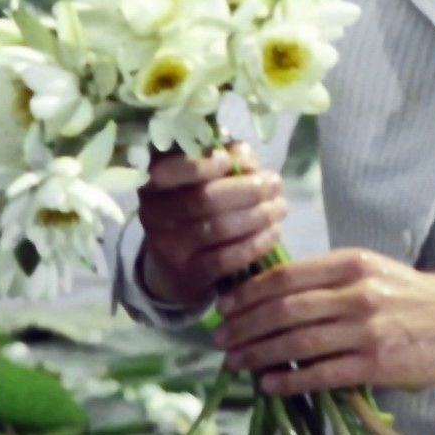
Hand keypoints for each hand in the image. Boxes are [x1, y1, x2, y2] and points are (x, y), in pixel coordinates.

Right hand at [135, 141, 286, 309]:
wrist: (173, 268)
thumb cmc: (196, 209)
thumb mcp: (205, 178)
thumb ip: (228, 159)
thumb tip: (248, 162)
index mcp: (155, 184)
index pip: (169, 170)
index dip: (201, 164)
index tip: (228, 161)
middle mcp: (154, 215)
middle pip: (204, 198)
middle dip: (247, 189)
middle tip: (275, 184)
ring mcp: (169, 248)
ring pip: (219, 227)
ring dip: (258, 215)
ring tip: (280, 207)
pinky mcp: (189, 275)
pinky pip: (227, 258)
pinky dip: (256, 243)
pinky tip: (274, 232)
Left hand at [212, 248, 434, 395]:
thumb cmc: (414, 296)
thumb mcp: (374, 271)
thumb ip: (330, 280)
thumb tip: (273, 297)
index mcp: (353, 264)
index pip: (287, 276)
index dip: (249, 293)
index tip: (226, 306)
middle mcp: (358, 292)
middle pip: (284, 309)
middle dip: (244, 326)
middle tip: (220, 338)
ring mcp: (367, 330)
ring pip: (296, 341)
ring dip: (258, 354)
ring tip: (235, 361)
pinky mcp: (376, 363)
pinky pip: (320, 373)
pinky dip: (289, 379)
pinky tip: (270, 382)